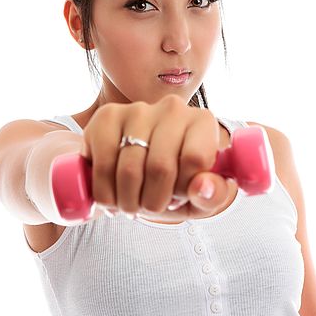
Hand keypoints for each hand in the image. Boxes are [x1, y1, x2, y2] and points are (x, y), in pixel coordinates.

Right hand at [81, 95, 230, 221]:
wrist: (145, 171)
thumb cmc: (179, 183)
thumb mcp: (203, 197)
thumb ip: (214, 195)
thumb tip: (202, 188)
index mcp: (203, 122)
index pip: (195, 159)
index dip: (184, 190)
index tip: (179, 195)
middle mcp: (172, 108)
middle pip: (160, 167)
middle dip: (154, 202)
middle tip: (151, 207)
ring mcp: (137, 110)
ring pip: (129, 170)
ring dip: (128, 202)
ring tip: (132, 204)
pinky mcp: (107, 117)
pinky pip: (102, 166)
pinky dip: (105, 194)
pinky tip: (113, 196)